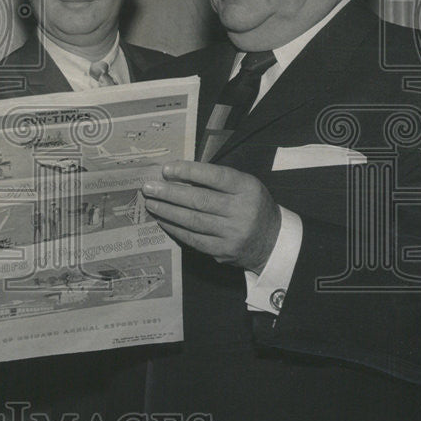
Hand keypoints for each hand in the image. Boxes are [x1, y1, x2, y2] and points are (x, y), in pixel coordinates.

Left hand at [142, 161, 280, 272]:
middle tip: (148, 188)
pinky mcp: (223, 251)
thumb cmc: (250, 205)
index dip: (188, 171)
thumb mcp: (243, 186)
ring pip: (193, 220)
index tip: (166, 169)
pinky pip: (193, 239)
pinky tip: (163, 220)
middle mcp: (241, 210)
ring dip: (167, 211)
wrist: (272, 240)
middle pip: (199, 200)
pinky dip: (175, 228)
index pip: (215, 176)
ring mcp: (232, 233)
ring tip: (151, 203)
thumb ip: (216, 180)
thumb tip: (177, 174)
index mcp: (247, 188)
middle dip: (169, 193)